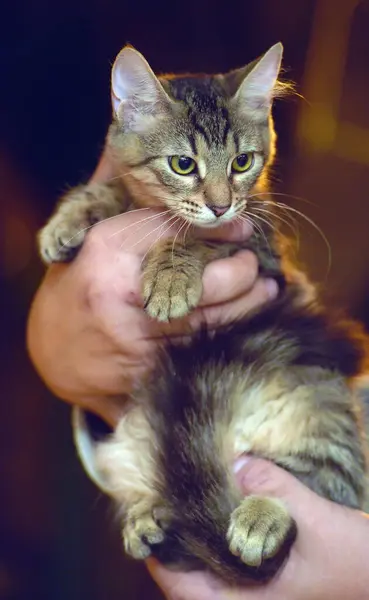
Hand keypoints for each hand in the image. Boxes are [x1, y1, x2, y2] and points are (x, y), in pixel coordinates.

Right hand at [27, 153, 277, 425]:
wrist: (59, 350)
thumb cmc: (85, 281)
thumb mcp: (94, 232)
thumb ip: (120, 188)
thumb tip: (133, 127)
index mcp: (107, 250)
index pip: (174, 229)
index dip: (214, 226)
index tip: (243, 225)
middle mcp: (122, 292)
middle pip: (200, 278)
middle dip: (237, 272)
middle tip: (253, 262)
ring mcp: (137, 335)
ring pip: (210, 316)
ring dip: (247, 302)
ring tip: (266, 287)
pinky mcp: (150, 367)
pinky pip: (205, 345)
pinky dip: (234, 329)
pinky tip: (251, 316)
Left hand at [148, 457, 368, 599]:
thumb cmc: (356, 564)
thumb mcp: (317, 523)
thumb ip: (276, 492)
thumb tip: (238, 462)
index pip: (183, 590)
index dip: (159, 557)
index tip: (151, 517)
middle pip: (190, 581)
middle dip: (174, 543)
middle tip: (165, 501)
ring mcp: (259, 594)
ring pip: (210, 571)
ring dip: (196, 539)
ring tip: (185, 501)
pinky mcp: (270, 580)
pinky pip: (231, 560)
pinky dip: (220, 536)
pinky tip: (224, 507)